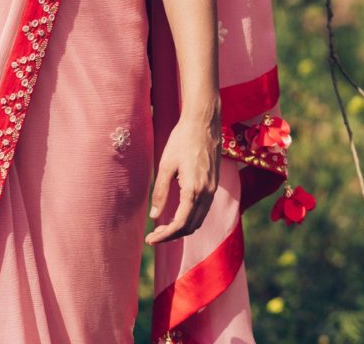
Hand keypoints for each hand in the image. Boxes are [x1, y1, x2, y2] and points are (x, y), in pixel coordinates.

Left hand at [145, 111, 220, 245]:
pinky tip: (177, 213)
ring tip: (162, 227)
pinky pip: (203, 210)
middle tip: (153, 235)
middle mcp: (207, 194)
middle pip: (191, 227)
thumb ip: (160, 192)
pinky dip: (190, 218)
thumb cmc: (182, 140)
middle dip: (172, 235)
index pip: (180, 224)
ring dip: (182, 228)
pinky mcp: (213, 185)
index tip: (150, 239)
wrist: (204, 123)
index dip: (164, 236)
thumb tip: (154, 216)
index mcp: (193, 190)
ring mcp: (212, 190)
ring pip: (198, 220)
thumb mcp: (165, 165)